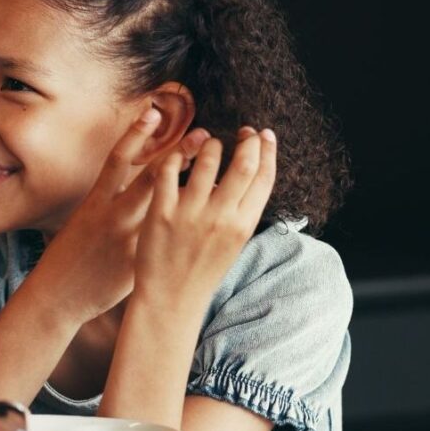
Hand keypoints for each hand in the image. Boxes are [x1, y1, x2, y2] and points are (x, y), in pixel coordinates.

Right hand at [36, 108, 208, 323]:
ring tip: (215, 176)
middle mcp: (113, 217)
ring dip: (192, 191)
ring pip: (167, 209)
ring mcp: (129, 239)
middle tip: (203, 134)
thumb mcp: (82, 221)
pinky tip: (209, 219)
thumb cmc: (67, 256)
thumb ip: (106, 202)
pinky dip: (187, 230)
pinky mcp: (139, 261)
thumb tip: (126, 181)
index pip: (118, 161)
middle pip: (150, 179)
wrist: (59, 294)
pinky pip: (167, 242)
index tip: (154, 114)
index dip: (135, 135)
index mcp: (95, 203)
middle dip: (177, 156)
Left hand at [133, 126, 277, 314]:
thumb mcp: (232, 243)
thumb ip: (240, 211)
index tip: (264, 135)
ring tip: (208, 142)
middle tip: (243, 131)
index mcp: (243, 226)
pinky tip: (176, 155)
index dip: (268, 151)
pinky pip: (169, 172)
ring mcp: (190, 214)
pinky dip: (174, 157)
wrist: (170, 299)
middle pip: (243, 164)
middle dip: (247, 141)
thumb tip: (246, 176)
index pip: (264, 178)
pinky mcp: (161, 213)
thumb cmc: (202, 271)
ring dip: (210, 144)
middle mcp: (221, 218)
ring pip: (207, 161)